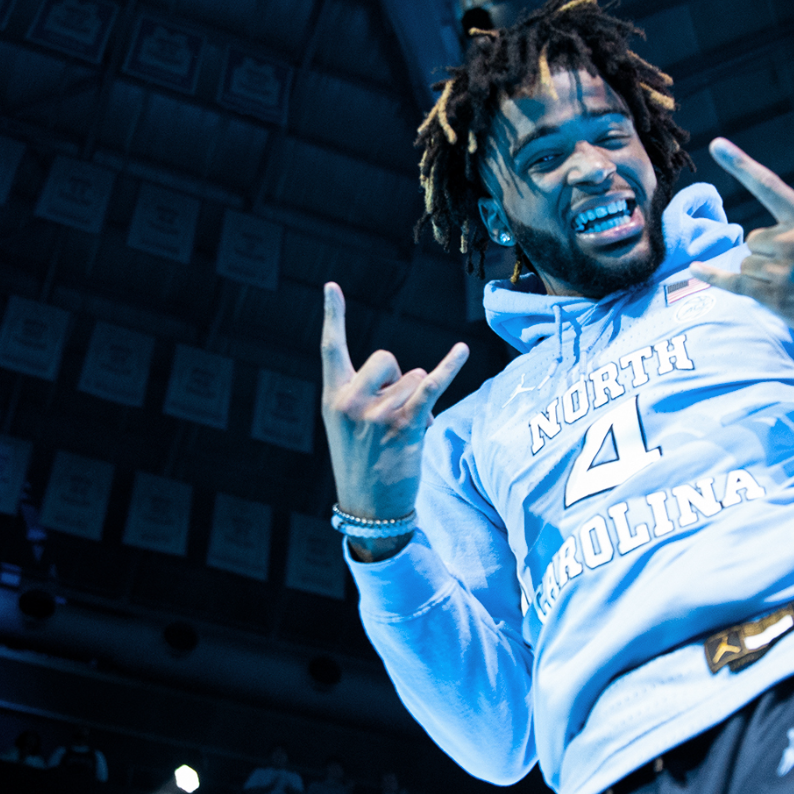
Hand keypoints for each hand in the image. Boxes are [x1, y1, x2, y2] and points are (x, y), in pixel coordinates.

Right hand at [320, 283, 468, 554]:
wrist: (369, 508)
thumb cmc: (363, 463)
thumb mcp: (346, 427)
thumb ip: (364, 394)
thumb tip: (407, 375)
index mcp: (333, 397)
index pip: (331, 348)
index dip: (332, 315)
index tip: (331, 285)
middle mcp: (350, 401)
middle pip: (386, 357)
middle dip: (398, 380)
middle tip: (390, 417)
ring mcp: (376, 412)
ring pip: (412, 377)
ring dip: (417, 401)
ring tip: (402, 434)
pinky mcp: (404, 424)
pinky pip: (430, 386)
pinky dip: (449, 368)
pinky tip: (462, 350)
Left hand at [691, 138, 793, 356]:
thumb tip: (757, 242)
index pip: (769, 185)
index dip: (740, 164)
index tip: (716, 144)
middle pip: (754, 239)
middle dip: (768, 254)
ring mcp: (783, 269)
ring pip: (747, 264)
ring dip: (763, 276)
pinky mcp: (775, 297)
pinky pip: (733, 282)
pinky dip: (714, 276)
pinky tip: (696, 268)